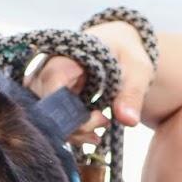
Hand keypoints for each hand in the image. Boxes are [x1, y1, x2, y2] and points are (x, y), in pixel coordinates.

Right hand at [32, 20, 154, 131]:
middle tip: (104, 123)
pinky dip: (71, 131)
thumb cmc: (126, 53)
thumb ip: (132, 94)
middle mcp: (48, 67)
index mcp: (68, 54)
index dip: (68, 107)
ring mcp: (46, 84)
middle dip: (74, 124)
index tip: (98, 119)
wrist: (118, 47)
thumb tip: (129, 121)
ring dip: (72, 132)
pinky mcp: (50, 98)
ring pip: (44, 115)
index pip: (52, 79)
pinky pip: (51, 119)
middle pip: (44, 102)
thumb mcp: (136, 70)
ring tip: (100, 131)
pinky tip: (93, 135)